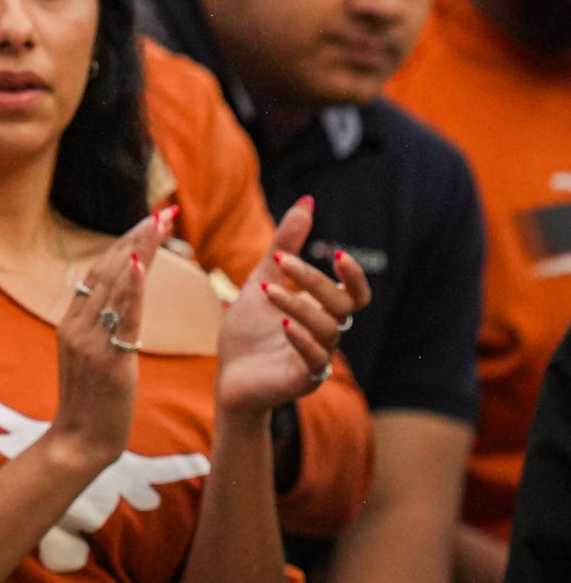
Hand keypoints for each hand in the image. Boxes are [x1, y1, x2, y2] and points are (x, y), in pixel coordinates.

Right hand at [50, 210, 169, 471]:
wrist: (79, 442)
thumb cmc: (94, 405)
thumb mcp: (96, 359)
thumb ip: (104, 328)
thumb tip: (121, 304)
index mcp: (72, 321)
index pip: (100, 270)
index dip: (126, 242)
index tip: (153, 221)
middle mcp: (76, 323)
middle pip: (107, 267)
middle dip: (138, 237)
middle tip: (166, 212)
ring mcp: (86, 339)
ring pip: (112, 282)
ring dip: (139, 249)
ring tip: (163, 224)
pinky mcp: (103, 358)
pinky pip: (117, 314)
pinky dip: (127, 285)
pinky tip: (139, 261)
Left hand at [218, 197, 364, 415]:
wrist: (228, 376)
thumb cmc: (248, 330)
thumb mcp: (262, 279)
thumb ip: (284, 244)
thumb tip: (308, 201)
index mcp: (320, 312)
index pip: (354, 295)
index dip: (354, 277)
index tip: (337, 253)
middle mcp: (326, 334)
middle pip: (341, 307)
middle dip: (313, 280)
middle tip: (281, 260)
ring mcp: (318, 358)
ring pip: (328, 330)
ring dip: (298, 305)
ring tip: (266, 290)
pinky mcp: (303, 380)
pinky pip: (316, 361)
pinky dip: (302, 340)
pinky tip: (284, 324)